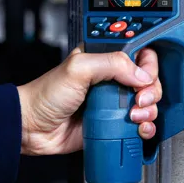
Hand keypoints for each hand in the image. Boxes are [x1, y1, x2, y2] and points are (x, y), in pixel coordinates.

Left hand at [17, 47, 162, 155]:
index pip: (139, 54)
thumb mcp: (78, 68)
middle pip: (149, 80)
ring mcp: (113, 102)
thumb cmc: (45, 95)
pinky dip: (145, 127)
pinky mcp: (113, 124)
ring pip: (148, 103)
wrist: (32, 127)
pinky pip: (138, 125)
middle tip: (137, 100)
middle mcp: (112, 79)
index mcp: (104, 58)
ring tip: (134, 116)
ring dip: (149, 111)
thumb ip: (111, 63)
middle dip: (151, 91)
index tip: (142, 78)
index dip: (147, 65)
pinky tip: (139, 128)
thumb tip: (140, 74)